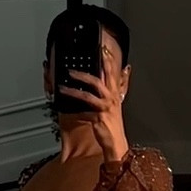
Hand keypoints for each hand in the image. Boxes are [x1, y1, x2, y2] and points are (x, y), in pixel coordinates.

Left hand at [64, 41, 129, 162]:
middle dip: (89, 69)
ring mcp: (106, 106)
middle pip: (102, 78)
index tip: (102, 48)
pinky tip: (65, 101)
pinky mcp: (98, 116)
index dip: (108, 59)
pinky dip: (74, 104)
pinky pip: (84, 108)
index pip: (112, 72)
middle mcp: (112, 97)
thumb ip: (118, 85)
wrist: (116, 142)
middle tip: (75, 66)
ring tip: (65, 82)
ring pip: (91, 92)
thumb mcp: (116, 102)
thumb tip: (125, 70)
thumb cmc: (113, 123)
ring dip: (76, 86)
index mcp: (115, 93)